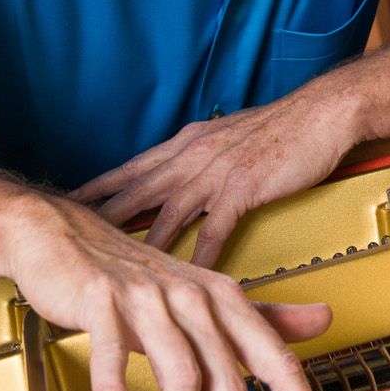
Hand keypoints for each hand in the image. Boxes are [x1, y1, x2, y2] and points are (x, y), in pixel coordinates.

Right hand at [3, 194, 331, 390]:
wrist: (60, 232)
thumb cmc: (134, 273)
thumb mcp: (206, 294)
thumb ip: (264, 315)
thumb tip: (324, 319)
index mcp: (224, 297)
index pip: (277, 360)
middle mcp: (193, 295)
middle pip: (227, 382)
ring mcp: (147, 297)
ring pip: (181, 377)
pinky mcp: (100, 299)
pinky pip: (113, 354)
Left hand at [72, 80, 362, 265]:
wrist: (321, 112)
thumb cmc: (282, 126)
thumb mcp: (229, 134)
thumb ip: (203, 155)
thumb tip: (184, 172)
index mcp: (188, 142)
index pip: (133, 166)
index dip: (100, 185)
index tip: (72, 200)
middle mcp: (193, 154)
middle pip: (136, 189)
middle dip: (100, 214)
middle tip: (68, 236)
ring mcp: (215, 171)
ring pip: (165, 212)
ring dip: (138, 242)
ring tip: (114, 270)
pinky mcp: (241, 188)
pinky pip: (212, 230)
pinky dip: (197, 257)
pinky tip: (185, 278)